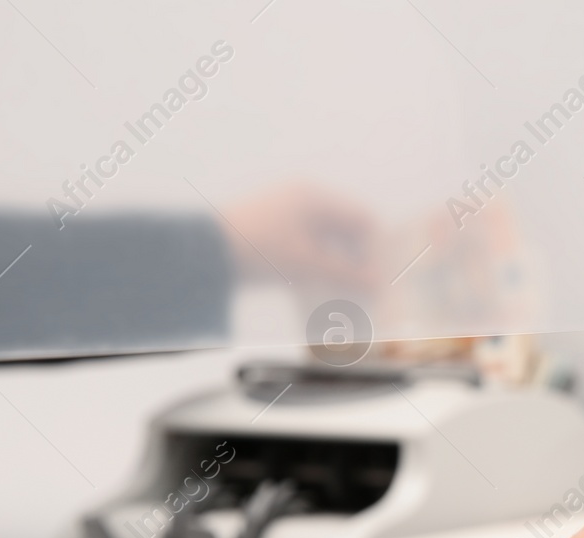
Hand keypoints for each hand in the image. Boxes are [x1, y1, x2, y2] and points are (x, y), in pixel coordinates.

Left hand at [219, 183, 378, 291]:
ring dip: (336, 266)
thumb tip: (378, 284)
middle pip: (344, 230)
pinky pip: (305, 248)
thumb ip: (347, 274)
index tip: (380, 276)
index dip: (375, 248)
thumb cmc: (258, 248)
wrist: (203, 251)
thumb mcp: (308, 264)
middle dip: (357, 260)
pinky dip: (315, 267)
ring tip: (341, 294)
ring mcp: (284, 215)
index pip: (361, 218)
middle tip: (364, 289)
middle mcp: (302, 200)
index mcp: (315, 197)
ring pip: (325, 241)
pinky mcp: (271, 233)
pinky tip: (316, 289)